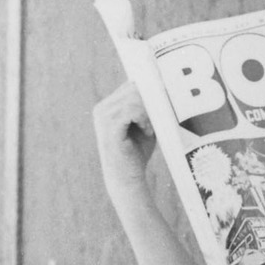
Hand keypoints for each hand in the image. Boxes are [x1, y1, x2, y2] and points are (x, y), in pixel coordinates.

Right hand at [93, 80, 156, 202]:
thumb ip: (148, 108)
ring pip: (134, 99)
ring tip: (149, 129)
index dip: (149, 93)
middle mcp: (102, 109)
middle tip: (156, 121)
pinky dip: (144, 120)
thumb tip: (162, 88)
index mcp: (107, 106)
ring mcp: (103, 117)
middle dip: (150, 103)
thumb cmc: (137, 152)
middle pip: (133, 89)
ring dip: (148, 113)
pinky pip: (132, 111)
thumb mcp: (144, 125)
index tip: (161, 106)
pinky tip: (146, 132)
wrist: (126, 178)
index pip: (131, 86)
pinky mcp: (109, 128)